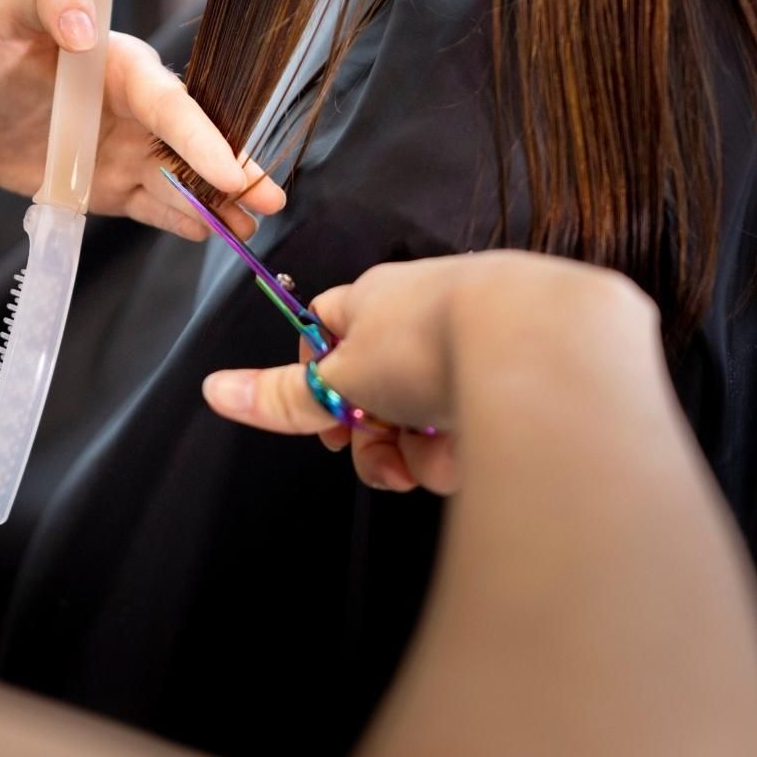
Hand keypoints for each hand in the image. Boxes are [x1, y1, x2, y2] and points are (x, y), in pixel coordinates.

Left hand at [0, 0, 284, 238]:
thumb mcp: (9, 13)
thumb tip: (87, 26)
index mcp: (124, 67)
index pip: (171, 104)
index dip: (201, 138)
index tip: (228, 169)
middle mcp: (137, 111)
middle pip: (194, 144)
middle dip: (235, 171)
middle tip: (273, 199)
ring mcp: (129, 152)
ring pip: (182, 182)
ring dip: (217, 205)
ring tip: (250, 228)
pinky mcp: (112, 187)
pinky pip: (151, 207)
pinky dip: (179, 221)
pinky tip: (207, 232)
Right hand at [200, 252, 661, 493]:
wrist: (541, 342)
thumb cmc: (435, 339)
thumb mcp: (342, 377)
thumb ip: (283, 395)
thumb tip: (215, 391)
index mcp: (376, 296)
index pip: (327, 330)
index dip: (318, 381)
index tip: (323, 419)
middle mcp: (427, 310)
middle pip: (378, 387)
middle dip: (372, 436)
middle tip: (377, 457)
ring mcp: (477, 338)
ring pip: (427, 413)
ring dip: (419, 451)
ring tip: (434, 460)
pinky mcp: (521, 371)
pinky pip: (476, 419)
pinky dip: (469, 446)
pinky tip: (475, 453)